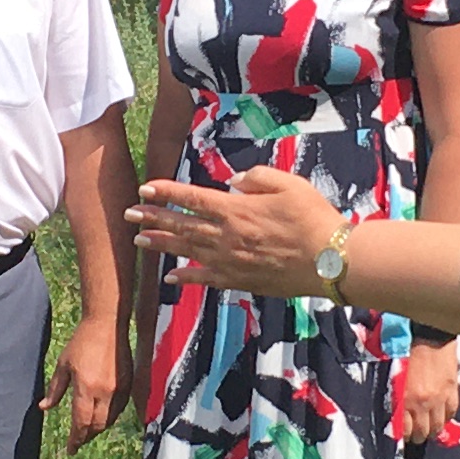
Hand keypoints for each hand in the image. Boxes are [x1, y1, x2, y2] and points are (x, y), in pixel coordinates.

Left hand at [45, 311, 130, 452]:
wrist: (108, 325)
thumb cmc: (82, 342)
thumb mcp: (63, 365)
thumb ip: (55, 389)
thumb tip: (44, 408)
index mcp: (86, 388)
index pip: (81, 423)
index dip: (75, 439)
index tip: (70, 449)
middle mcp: (105, 392)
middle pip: (97, 426)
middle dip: (86, 437)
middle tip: (78, 441)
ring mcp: (120, 389)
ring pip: (110, 420)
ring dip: (98, 428)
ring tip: (88, 431)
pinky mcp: (129, 384)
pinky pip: (120, 409)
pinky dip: (110, 417)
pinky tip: (103, 417)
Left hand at [130, 165, 342, 294]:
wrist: (330, 261)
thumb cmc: (313, 218)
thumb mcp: (289, 184)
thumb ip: (257, 178)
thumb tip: (234, 182)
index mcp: (236, 210)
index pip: (192, 198)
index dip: (166, 193)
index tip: (145, 189)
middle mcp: (226, 236)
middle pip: (182, 225)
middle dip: (153, 218)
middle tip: (129, 214)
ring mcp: (230, 261)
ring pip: (187, 251)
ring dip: (161, 244)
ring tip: (139, 240)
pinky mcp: (240, 281)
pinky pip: (205, 279)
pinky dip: (186, 277)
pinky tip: (170, 277)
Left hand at [393, 337, 459, 447]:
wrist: (427, 335)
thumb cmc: (404, 351)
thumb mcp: (392, 375)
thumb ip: (393, 395)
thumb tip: (391, 413)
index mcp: (402, 399)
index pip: (403, 431)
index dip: (402, 437)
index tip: (401, 437)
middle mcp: (421, 403)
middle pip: (421, 433)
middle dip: (417, 437)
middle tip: (415, 435)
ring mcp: (438, 399)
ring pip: (437, 427)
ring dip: (432, 431)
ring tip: (429, 429)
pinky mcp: (451, 391)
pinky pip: (451, 413)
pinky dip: (446, 417)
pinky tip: (441, 416)